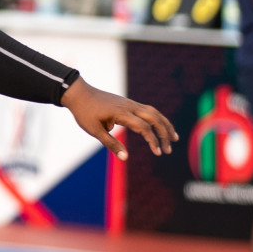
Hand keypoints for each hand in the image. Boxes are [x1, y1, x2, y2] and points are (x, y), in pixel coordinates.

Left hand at [60, 78, 177, 160]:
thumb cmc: (84, 113)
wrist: (78, 93)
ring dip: (165, 124)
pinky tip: (160, 127)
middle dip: (164, 133)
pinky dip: (157, 119)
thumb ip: (111, 144)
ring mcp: (130, 103)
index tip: (158, 153)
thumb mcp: (94, 131)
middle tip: (169, 150)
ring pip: (154, 112)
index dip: (153, 141)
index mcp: (121, 113)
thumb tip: (125, 158)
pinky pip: (147, 110)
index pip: (143, 127)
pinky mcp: (128, 103)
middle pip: (154, 118)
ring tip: (174, 138)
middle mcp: (129, 106)